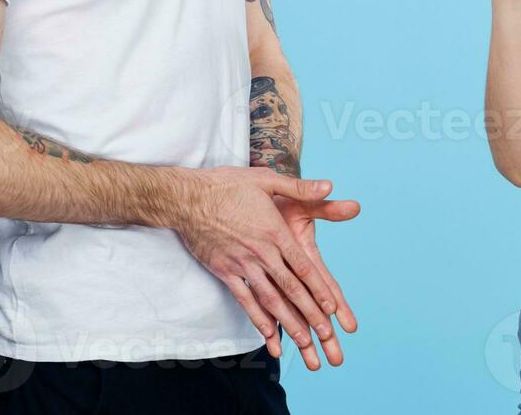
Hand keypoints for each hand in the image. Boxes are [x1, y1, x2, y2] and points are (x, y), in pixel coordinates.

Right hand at [173, 167, 344, 370]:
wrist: (188, 198)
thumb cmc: (228, 185)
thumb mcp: (267, 179)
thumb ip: (300, 187)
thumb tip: (330, 185)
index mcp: (275, 231)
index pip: (303, 266)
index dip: (319, 288)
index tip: (332, 308)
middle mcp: (261, 252)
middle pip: (290, 287)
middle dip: (310, 313)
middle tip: (326, 334)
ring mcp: (242, 264)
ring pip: (269, 298)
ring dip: (287, 322)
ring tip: (303, 341)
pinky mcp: (224, 271)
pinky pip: (243, 298)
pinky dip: (256, 316)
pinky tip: (267, 332)